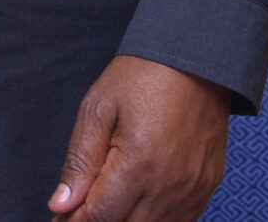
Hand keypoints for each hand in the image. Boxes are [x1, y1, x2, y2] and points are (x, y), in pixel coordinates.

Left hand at [49, 55, 229, 221]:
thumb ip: (79, 163)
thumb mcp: (97, 111)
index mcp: (139, 166)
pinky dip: (155, 220)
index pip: (101, 216)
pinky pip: (180, 221)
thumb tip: (61, 205)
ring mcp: (192, 189)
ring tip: (104, 205)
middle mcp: (169, 186)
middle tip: (76, 212)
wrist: (195, 60)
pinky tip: (136, 206)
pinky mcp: (207, 186)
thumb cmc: (142, 78)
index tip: (60, 219)